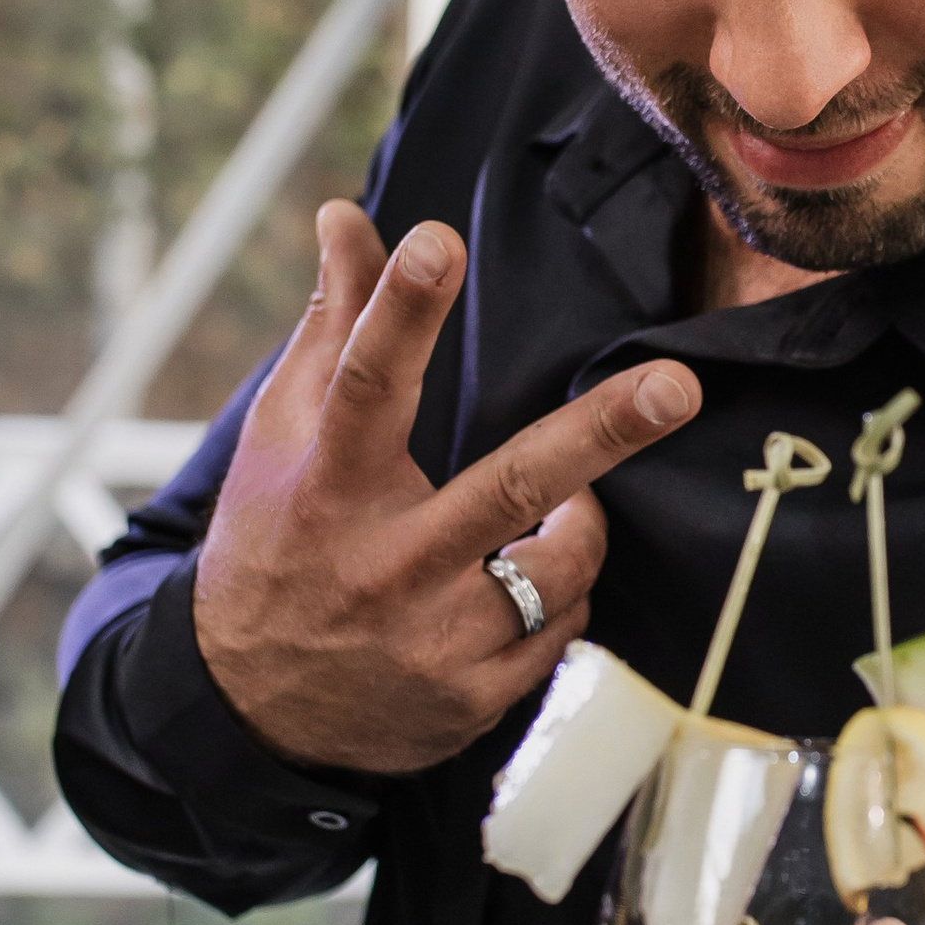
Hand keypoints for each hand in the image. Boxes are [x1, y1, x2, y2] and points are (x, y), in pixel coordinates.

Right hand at [194, 199, 700, 775]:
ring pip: (560, 561)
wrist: (248, 711)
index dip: (400, 310)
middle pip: (510, 483)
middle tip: (676, 386)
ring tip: (560, 509)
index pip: (365, 383)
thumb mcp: (284, 438)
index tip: (435, 239)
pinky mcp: (470, 698)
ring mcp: (432, 639)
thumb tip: (346, 213)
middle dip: (603, 431)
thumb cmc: (277, 541)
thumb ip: (332, 325)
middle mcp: (383, 563)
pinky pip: (560, 627)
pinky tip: (516, 589)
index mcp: (326, 484)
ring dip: (581, 524)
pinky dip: (557, 594)